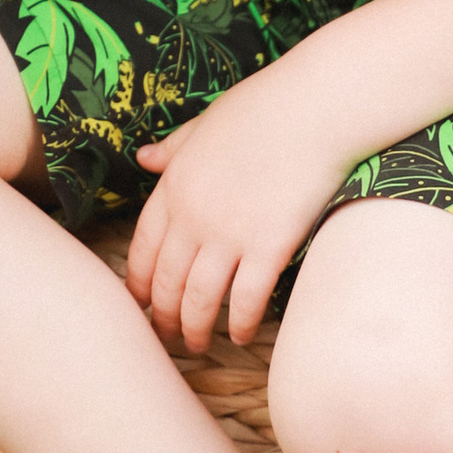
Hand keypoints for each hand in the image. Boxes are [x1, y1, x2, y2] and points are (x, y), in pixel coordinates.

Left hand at [125, 69, 348, 351]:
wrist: (313, 108)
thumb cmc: (263, 108)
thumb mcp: (205, 124)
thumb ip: (173, 148)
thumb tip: (143, 157)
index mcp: (174, 186)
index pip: (143, 247)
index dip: (138, 282)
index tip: (139, 303)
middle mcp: (194, 216)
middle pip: (167, 282)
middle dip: (163, 316)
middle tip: (167, 336)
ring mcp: (230, 234)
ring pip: (200, 299)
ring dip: (196, 329)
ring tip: (198, 345)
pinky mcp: (269, 247)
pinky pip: (245, 299)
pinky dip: (239, 323)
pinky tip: (241, 335)